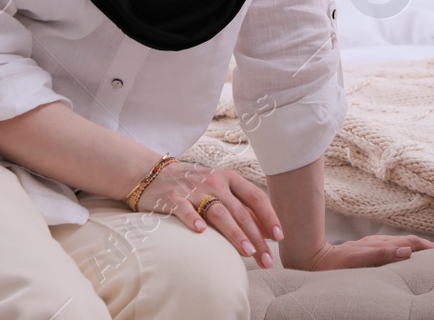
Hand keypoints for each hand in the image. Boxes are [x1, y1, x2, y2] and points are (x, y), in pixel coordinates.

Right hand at [140, 161, 281, 268]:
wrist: (154, 174)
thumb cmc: (195, 186)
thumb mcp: (221, 190)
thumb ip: (243, 208)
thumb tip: (268, 232)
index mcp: (230, 178)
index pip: (255, 197)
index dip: (269, 217)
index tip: (279, 237)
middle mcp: (215, 182)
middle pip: (240, 211)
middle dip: (256, 237)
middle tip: (266, 258)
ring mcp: (193, 189)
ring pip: (219, 212)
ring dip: (235, 233)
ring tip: (247, 252)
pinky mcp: (172, 198)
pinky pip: (184, 209)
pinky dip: (193, 219)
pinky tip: (201, 232)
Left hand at [295, 234, 433, 271]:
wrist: (312, 259)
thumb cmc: (333, 265)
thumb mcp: (357, 261)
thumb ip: (381, 255)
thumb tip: (407, 251)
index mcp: (380, 245)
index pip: (411, 243)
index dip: (429, 247)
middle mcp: (378, 243)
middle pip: (409, 242)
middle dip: (428, 246)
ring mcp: (373, 245)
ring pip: (402, 243)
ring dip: (419, 247)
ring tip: (432, 252)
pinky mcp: (367, 250)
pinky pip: (393, 248)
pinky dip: (406, 250)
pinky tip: (406, 254)